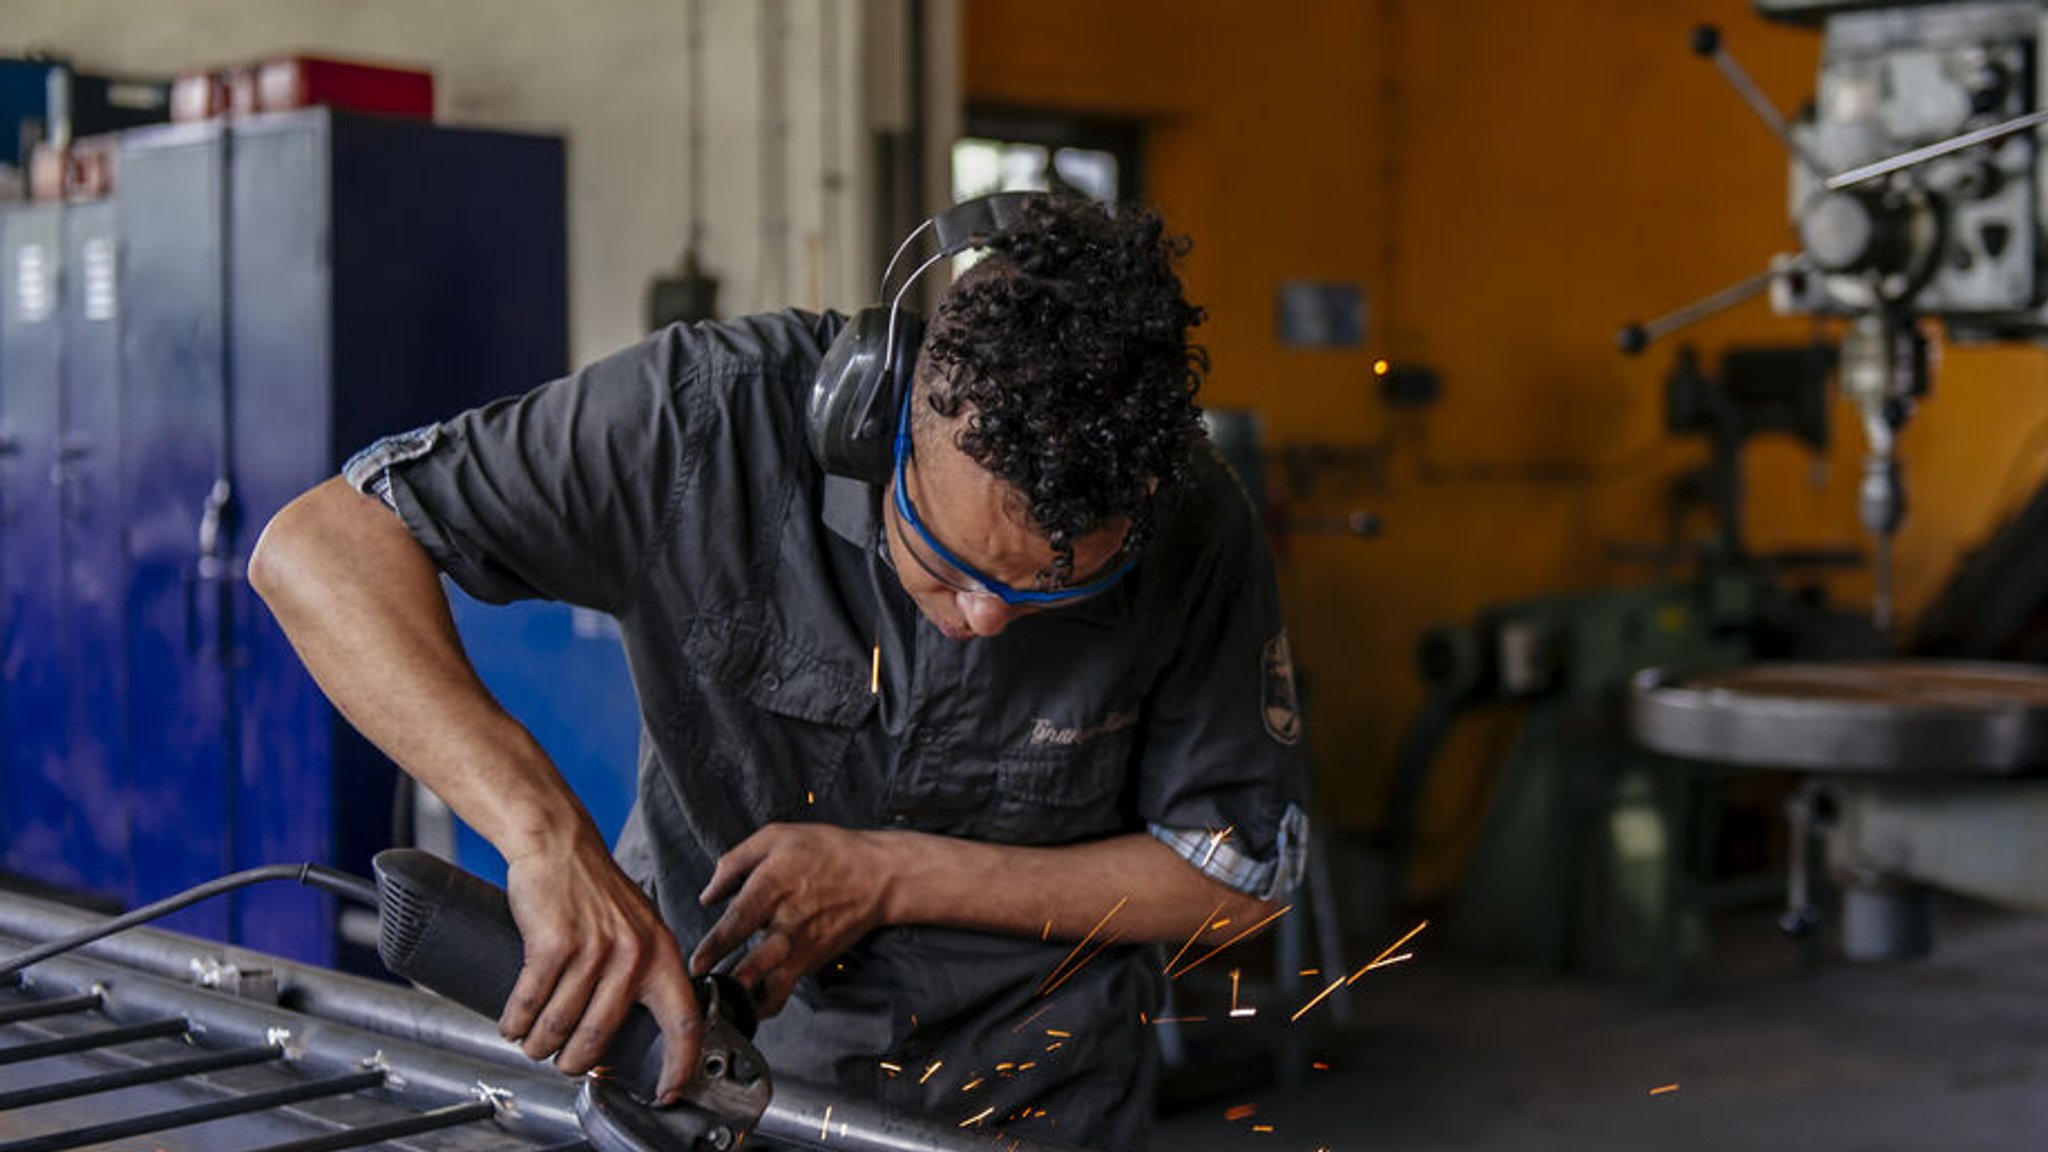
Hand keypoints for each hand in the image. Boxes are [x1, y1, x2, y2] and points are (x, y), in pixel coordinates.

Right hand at [500, 834, 700, 1104]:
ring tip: (532, 1045)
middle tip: (566, 1064)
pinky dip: (516, 1022)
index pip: (683, 1021)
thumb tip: (639, 1024)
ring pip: (562, 1025)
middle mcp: (633, 954)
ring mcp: (594, 949)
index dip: (679, 1064)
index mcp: (661, 953)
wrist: (559, 844)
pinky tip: (512, 1025)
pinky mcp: (555, 944)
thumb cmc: (594, 888)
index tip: (667, 1090)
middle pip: (602, 1036)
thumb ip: (644, 969)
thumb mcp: (638, 926)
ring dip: (540, 1044)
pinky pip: (531, 1002)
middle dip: (577, 1062)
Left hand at [689, 823, 896, 1014]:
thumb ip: (735, 862)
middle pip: (765, 956)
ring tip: (728, 1013)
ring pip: (779, 982)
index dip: (718, 943)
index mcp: (775, 885)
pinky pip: (787, 985)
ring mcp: (805, 944)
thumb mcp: (776, 837)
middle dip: (742, 977)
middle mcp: (790, 920)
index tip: (698, 963)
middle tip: (717, 992)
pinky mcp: (814, 960)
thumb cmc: (827, 852)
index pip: (742, 917)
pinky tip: (746, 1003)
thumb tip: (708, 895)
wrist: (879, 876)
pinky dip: (767, 999)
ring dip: (754, 1000)